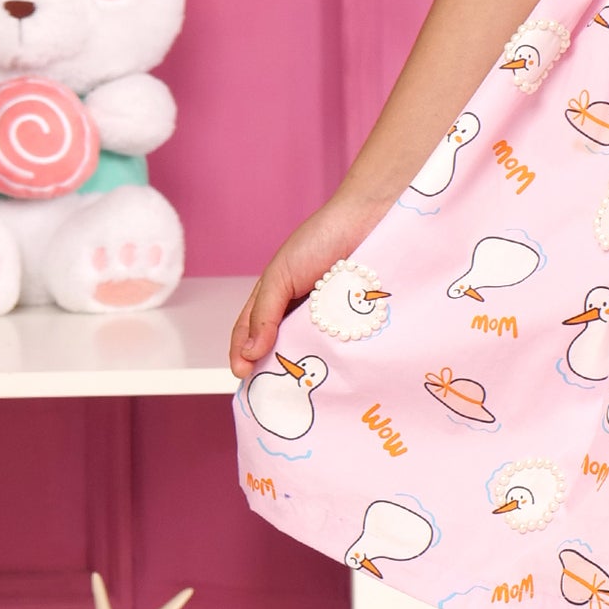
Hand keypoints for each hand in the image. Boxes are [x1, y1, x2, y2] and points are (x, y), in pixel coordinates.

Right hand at [229, 192, 390, 377]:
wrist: (367, 218)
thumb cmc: (319, 239)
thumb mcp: (280, 275)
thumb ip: (263, 313)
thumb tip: (249, 351)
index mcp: (274, 298)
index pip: (250, 333)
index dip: (241, 354)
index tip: (242, 375)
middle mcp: (299, 311)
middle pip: (280, 347)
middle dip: (274, 368)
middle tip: (271, 390)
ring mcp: (327, 318)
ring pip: (310, 350)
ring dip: (305, 367)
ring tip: (300, 388)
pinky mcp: (354, 322)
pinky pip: (342, 345)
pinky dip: (335, 357)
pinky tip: (333, 371)